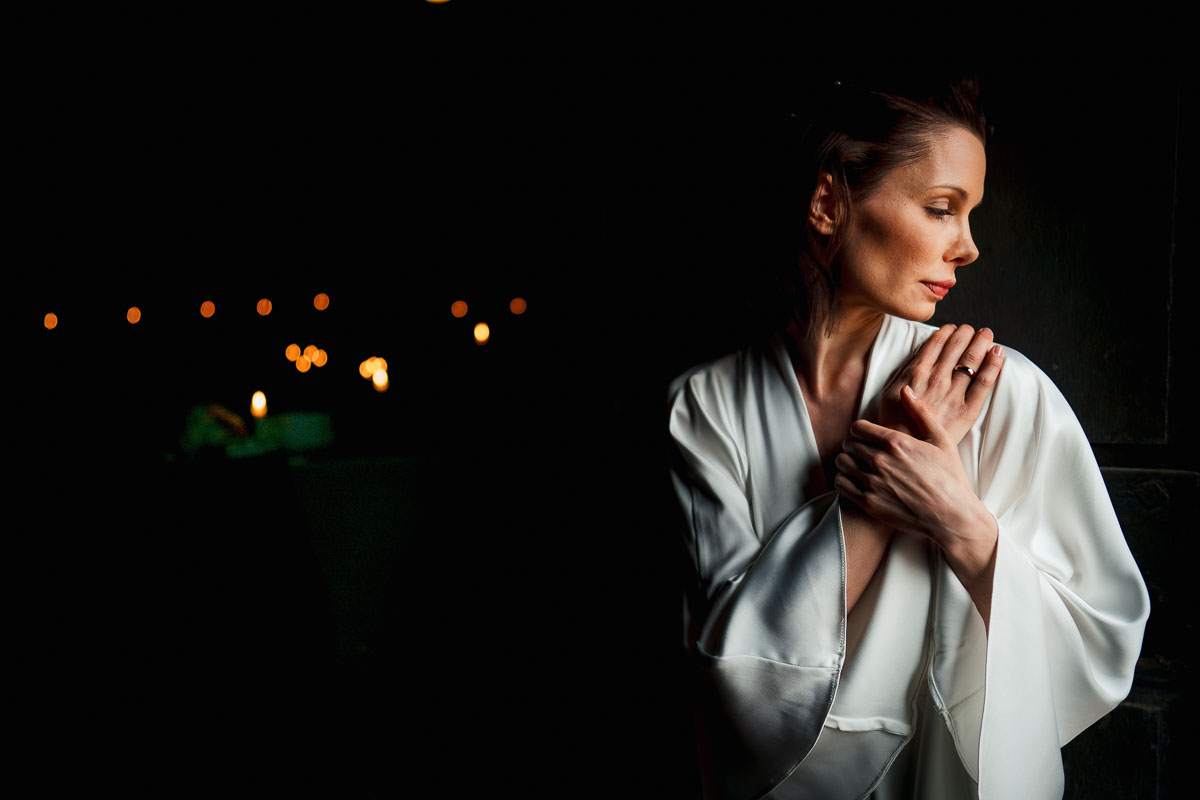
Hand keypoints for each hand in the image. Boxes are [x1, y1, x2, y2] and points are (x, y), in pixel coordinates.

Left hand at [834, 386, 997, 582]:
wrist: (951, 517)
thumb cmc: (950, 478)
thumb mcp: (941, 440)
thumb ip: (921, 413)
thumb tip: (906, 390)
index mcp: (896, 443)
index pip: (858, 428)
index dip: (860, 431)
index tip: (865, 436)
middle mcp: (881, 461)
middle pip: (848, 444)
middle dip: (854, 445)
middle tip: (862, 451)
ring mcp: (873, 482)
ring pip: (842, 462)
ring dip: (847, 461)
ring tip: (857, 465)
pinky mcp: (868, 502)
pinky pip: (840, 484)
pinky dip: (844, 480)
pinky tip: (855, 480)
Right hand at [877, 324, 1004, 443]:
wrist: (906, 450)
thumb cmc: (893, 423)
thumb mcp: (888, 392)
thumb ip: (903, 372)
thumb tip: (918, 355)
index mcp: (917, 373)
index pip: (936, 344)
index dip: (947, 332)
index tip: (953, 327)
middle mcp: (937, 378)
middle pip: (957, 347)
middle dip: (966, 333)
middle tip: (972, 328)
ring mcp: (954, 393)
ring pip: (972, 359)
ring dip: (981, 342)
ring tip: (986, 334)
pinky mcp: (968, 409)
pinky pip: (985, 381)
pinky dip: (994, 363)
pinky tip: (998, 352)